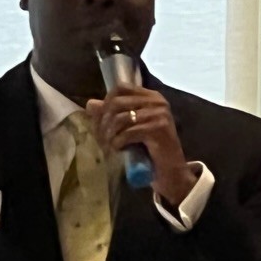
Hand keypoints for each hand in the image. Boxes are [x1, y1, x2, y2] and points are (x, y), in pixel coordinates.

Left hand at [87, 84, 198, 205]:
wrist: (170, 172)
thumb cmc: (150, 151)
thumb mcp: (129, 129)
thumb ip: (112, 114)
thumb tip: (90, 104)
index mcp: (151, 96)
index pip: (121, 88)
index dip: (106, 102)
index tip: (102, 121)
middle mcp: (157, 101)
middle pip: (117, 102)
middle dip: (104, 122)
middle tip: (102, 138)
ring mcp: (159, 114)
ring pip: (120, 118)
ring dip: (109, 134)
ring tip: (109, 146)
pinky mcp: (158, 129)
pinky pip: (128, 132)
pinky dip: (118, 142)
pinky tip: (118, 149)